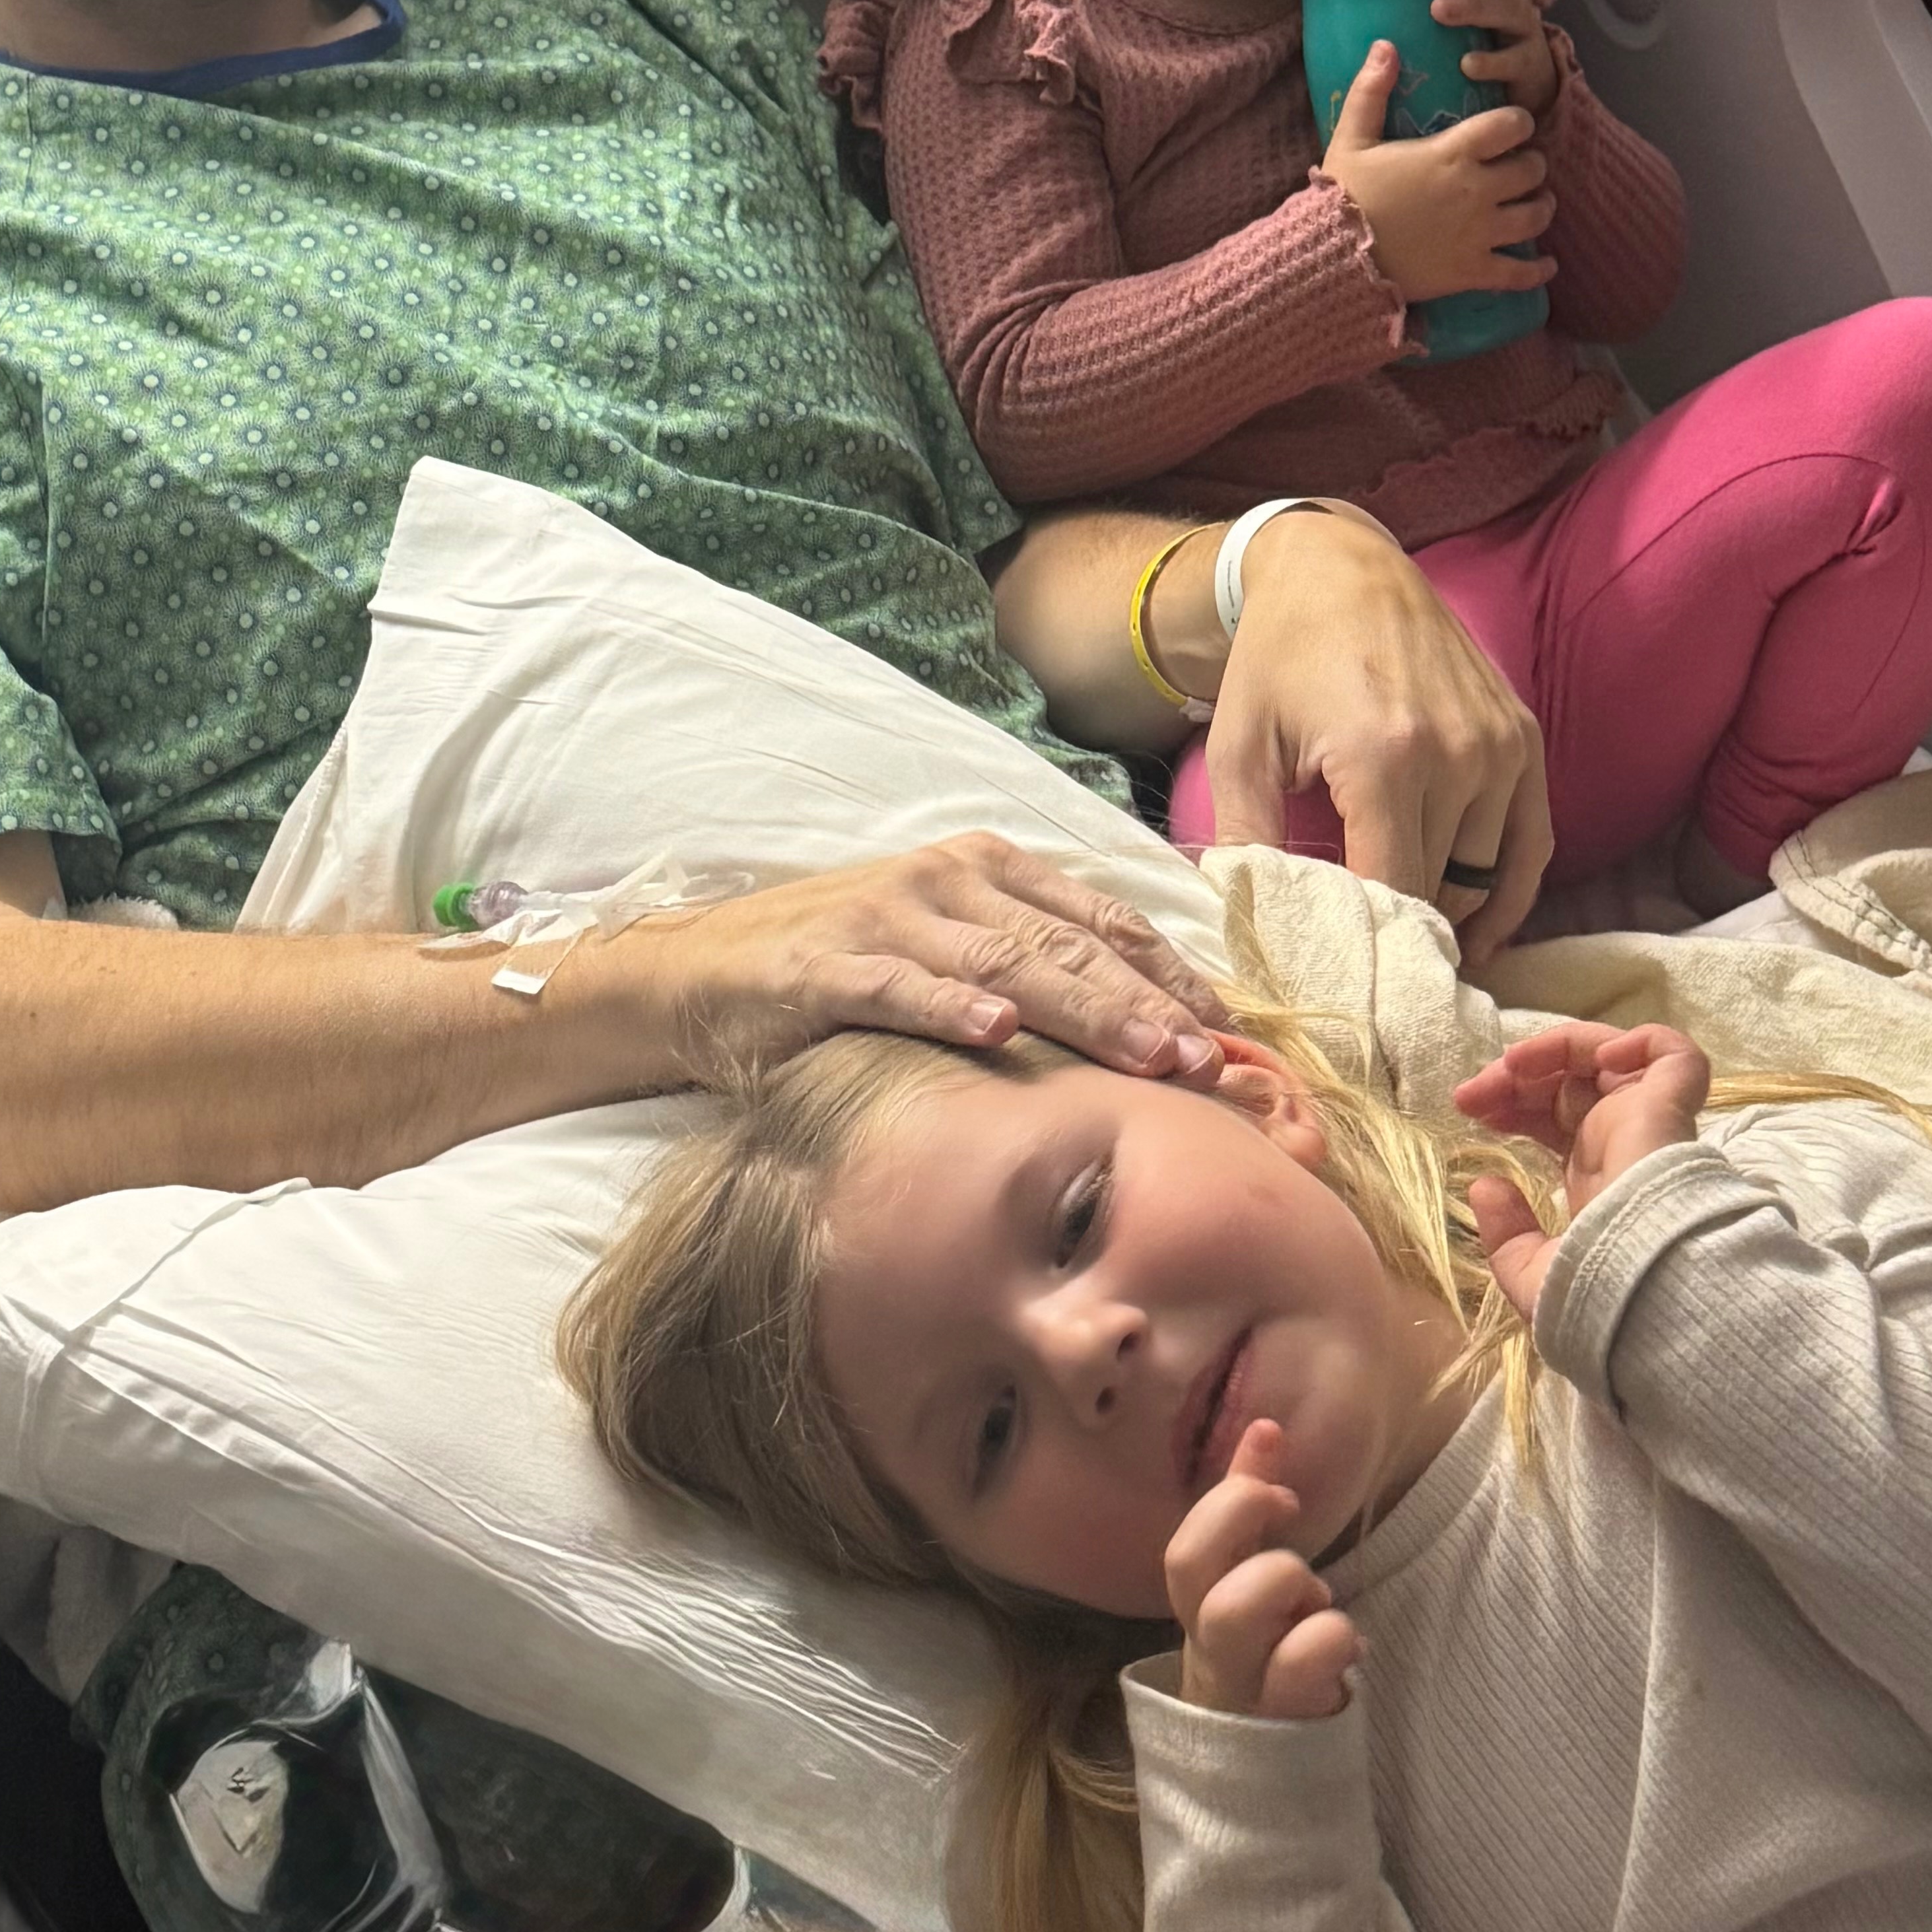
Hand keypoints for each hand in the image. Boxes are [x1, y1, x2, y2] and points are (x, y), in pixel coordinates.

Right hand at [562, 831, 1228, 1090]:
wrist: (696, 974)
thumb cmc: (837, 971)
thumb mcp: (944, 954)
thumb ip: (1029, 973)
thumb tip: (1142, 1031)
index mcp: (986, 869)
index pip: (1101, 919)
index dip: (1172, 974)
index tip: (1235, 1032)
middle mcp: (946, 880)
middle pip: (1069, 943)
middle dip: (1151, 1004)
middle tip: (1216, 1062)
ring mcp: (886, 918)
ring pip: (1005, 964)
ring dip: (1086, 1011)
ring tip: (1151, 1056)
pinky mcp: (824, 965)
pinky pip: (900, 987)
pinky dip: (952, 1008)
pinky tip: (1000, 1034)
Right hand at [1166, 1420, 1360, 1716]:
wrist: (1276, 1783)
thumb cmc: (1271, 1662)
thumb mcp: (1258, 1586)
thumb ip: (1254, 1511)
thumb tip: (1266, 1426)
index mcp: (1200, 1613)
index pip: (1184, 1547)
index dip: (1230, 1502)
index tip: (1282, 1486)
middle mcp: (1209, 1649)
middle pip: (1187, 1567)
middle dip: (1242, 1520)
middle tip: (1293, 1519)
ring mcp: (1240, 1687)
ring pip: (1229, 1615)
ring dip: (1284, 1582)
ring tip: (1317, 1600)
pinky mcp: (1281, 1723)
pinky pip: (1294, 1668)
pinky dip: (1328, 1639)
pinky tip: (1349, 1650)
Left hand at [1202, 504, 1551, 957]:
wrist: (1338, 567)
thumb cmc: (1277, 658)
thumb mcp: (1238, 747)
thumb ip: (1246, 840)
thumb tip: (1250, 927)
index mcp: (1384, 760)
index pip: (1394, 893)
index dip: (1370, 950)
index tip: (1344, 986)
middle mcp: (1458, 754)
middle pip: (1441, 891)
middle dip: (1403, 938)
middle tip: (1367, 975)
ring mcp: (1500, 746)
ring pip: (1487, 875)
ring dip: (1452, 914)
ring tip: (1410, 950)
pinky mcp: (1523, 737)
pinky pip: (1531, 843)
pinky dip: (1510, 893)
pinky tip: (1479, 932)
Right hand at [1322, 57, 1558, 306]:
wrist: (1334, 258)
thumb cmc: (1344, 194)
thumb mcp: (1351, 137)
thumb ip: (1371, 90)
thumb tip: (1386, 45)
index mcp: (1452, 152)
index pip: (1512, 124)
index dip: (1519, 122)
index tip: (1513, 127)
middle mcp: (1476, 190)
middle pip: (1533, 169)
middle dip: (1532, 164)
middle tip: (1520, 168)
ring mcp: (1479, 234)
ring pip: (1536, 217)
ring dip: (1541, 207)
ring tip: (1535, 205)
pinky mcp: (1474, 272)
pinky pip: (1521, 274)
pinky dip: (1538, 271)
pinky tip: (1546, 265)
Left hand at [1427, 0, 1562, 120]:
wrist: (1528, 88)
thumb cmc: (1488, 39)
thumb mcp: (1464, 2)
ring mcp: (1521, 28)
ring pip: (1504, 8)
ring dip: (1471, 6)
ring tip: (1440, 9)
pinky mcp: (1527, 65)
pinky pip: (1511, 61)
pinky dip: (1489, 62)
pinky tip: (1467, 65)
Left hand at [1451, 1023, 1712, 1314]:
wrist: (1645, 1292)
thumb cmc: (1597, 1293)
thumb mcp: (1534, 1275)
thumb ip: (1506, 1237)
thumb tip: (1484, 1187)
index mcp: (1596, 1177)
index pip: (1554, 1118)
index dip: (1512, 1104)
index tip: (1468, 1110)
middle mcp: (1622, 1143)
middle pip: (1569, 1083)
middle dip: (1515, 1076)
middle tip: (1470, 1093)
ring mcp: (1650, 1122)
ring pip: (1608, 1057)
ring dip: (1553, 1048)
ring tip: (1510, 1066)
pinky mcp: (1673, 1107)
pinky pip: (1673, 1055)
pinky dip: (1636, 1041)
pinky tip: (1590, 1060)